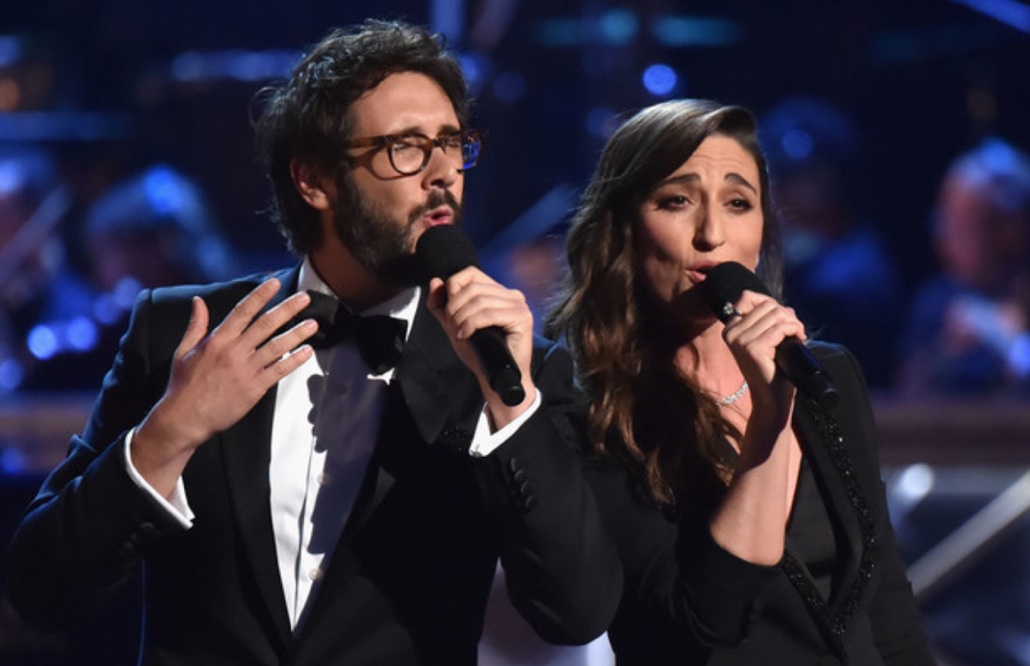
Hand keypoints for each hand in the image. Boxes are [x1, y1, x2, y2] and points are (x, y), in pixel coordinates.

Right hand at [133, 279, 315, 493]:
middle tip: (305, 298)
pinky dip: (294, 360)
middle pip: (266, 324)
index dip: (260, 295)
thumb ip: (196, 325)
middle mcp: (234, 351)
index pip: (243, 311)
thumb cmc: (184, 385)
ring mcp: (246, 370)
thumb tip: (199, 301)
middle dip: (288, 309)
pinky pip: (279, 370)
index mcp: (217, 340)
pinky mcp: (254, 388)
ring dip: (297, 333)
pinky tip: (307, 351)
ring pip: (277, 346)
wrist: (185, 418)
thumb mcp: (183, 351)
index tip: (275, 283)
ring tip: (314, 323)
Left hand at [426, 267, 536, 426]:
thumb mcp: (454, 325)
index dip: (453, 287)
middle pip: (473, 287)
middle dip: (455, 308)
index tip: (448, 311)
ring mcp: (518, 305)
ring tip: (460, 333)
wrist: (496, 378)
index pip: (471, 273)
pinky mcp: (522, 318)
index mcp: (498, 292)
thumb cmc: (480, 353)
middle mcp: (511, 294)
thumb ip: (442, 305)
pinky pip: (489, 314)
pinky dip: (472, 324)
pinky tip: (467, 335)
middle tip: (452, 327)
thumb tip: (435, 281)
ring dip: (462, 318)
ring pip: (479, 300)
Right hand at [720, 289, 805, 426]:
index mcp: (730, 328)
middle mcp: (731, 332)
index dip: (770, 303)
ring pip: (776, 314)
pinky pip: (780, 328)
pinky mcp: (753, 348)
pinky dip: (795, 330)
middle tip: (795, 330)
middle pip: (766, 304)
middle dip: (786, 314)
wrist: (772, 398)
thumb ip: (769, 321)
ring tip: (798, 335)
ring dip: (794, 322)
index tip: (783, 319)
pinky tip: (799, 339)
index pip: (748, 296)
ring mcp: (740, 340)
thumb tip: (785, 308)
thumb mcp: (766, 340)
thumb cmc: (772, 369)